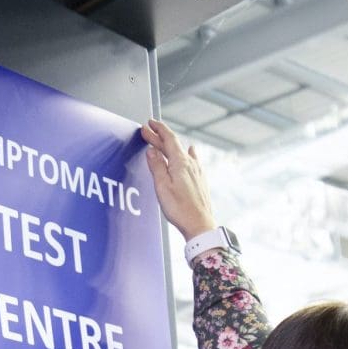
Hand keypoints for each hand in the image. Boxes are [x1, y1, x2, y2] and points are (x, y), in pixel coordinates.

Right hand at [141, 118, 217, 240]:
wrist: (200, 224)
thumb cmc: (180, 209)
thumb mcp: (162, 186)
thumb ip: (157, 166)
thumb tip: (152, 151)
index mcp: (181, 162)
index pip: (169, 138)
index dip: (158, 129)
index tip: (149, 124)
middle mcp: (191, 163)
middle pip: (173, 145)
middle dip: (158, 137)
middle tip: (147, 132)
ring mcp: (198, 171)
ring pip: (182, 152)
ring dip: (170, 146)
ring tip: (162, 142)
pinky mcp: (200, 180)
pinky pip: (191, 160)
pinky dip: (183, 153)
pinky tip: (190, 152)